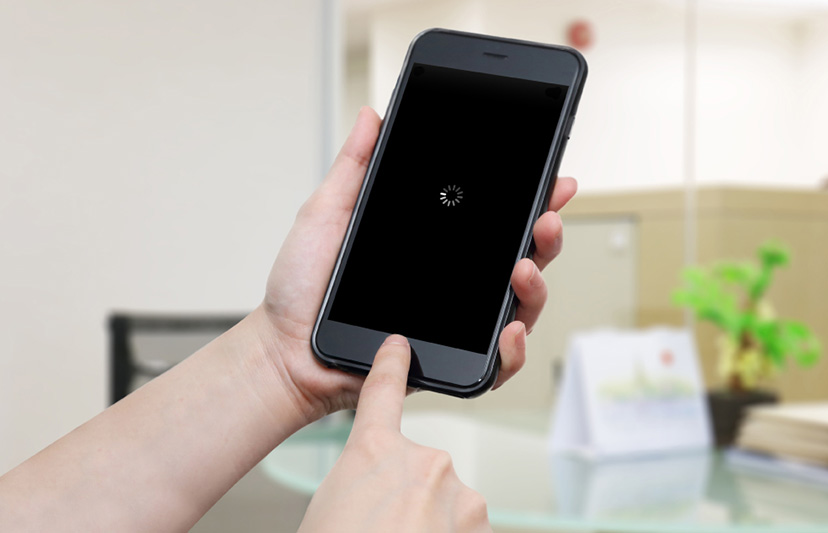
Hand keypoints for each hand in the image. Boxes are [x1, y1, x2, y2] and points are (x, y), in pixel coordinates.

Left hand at [253, 107, 577, 420]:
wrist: (286, 349)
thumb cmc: (302, 289)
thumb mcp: (326, 214)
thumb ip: (354, 168)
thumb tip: (373, 117)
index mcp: (434, 246)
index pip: (494, 220)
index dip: (529, 200)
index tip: (552, 178)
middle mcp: (453, 283)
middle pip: (521, 258)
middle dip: (546, 235)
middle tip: (544, 218)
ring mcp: (455, 324)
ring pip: (520, 308)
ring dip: (535, 287)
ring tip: (522, 268)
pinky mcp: (448, 361)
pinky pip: (495, 363)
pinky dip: (512, 351)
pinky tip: (508, 331)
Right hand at [298, 335, 490, 532]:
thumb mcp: (329, 510)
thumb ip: (362, 486)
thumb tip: (376, 498)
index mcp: (373, 452)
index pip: (382, 393)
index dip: (391, 366)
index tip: (399, 348)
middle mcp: (421, 461)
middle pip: (417, 471)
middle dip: (407, 501)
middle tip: (382, 531)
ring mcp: (457, 493)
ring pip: (446, 504)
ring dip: (430, 526)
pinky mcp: (480, 524)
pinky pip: (463, 529)